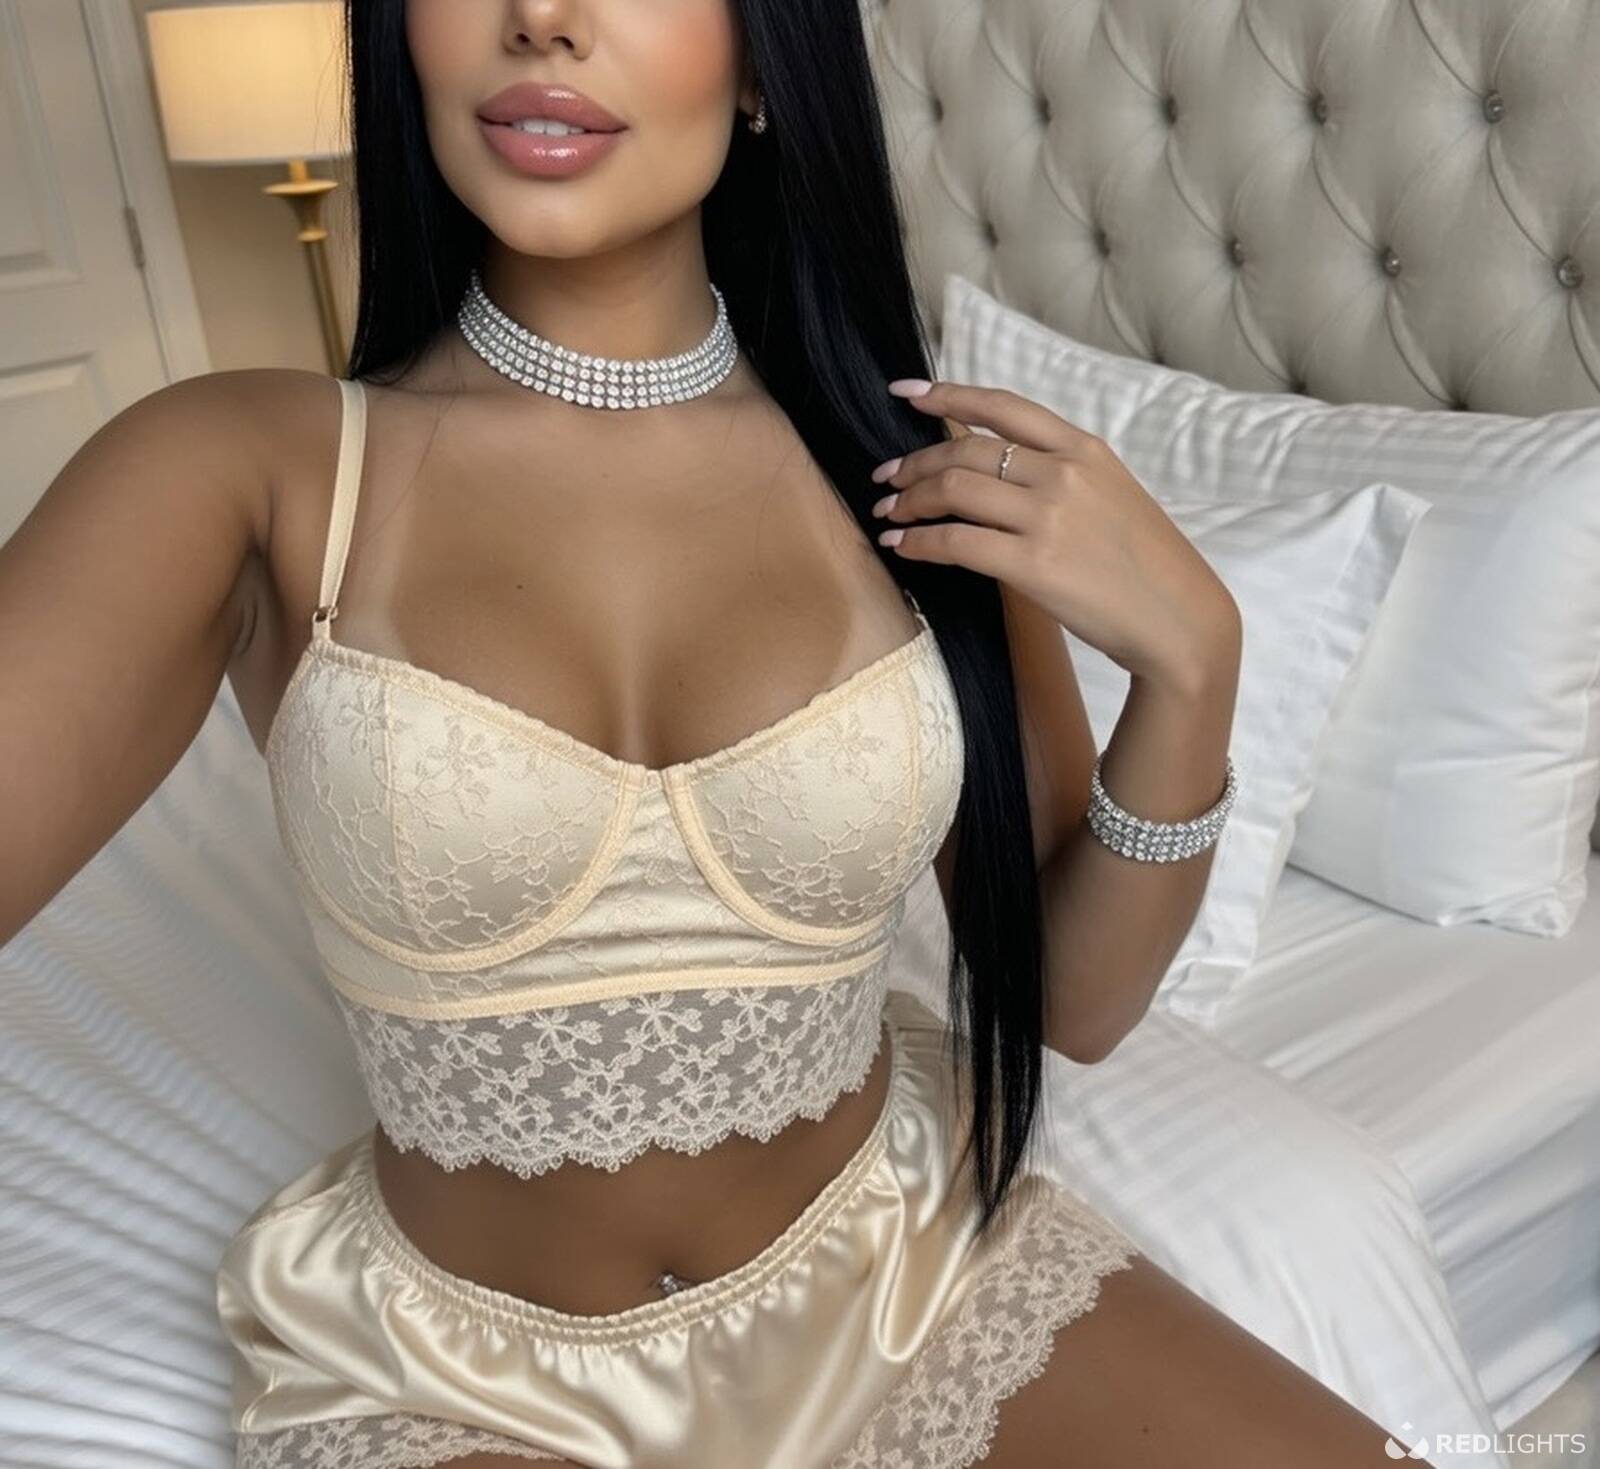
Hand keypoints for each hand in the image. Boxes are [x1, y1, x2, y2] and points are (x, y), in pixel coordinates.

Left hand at [872, 377, 1239, 689]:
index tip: (907, 394)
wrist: (1177, 619)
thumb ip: (1059, 474)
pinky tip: (903, 548)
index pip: (1002, 407)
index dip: (947, 395)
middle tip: (886, 479)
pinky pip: (957, 542)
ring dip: (909, 501)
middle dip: (914, 463)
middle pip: (965, 451)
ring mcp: (1048, 517)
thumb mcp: (1111, 495)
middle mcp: (1064, 473)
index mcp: (1084, 449)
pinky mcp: (1033, 564)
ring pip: (954, 490)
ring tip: (889, 515)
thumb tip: (995, 471)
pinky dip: (920, 543)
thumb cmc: (1143, 565)